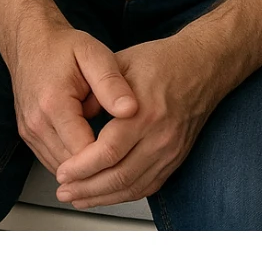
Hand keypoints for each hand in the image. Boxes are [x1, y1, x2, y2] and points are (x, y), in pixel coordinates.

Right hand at [9, 19, 138, 178]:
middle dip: (99, 167)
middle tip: (125, 156)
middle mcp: (36, 122)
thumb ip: (112, 83)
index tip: (130, 151)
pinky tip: (89, 149)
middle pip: (73, 167)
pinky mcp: (27, 135)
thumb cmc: (63, 47)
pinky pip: (52, 161)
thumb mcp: (94, 54)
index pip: (85, 153)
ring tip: (108, 153)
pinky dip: (72, 162)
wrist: (30, 41)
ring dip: (85, 168)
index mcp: (54, 103)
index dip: (110, 158)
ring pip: (62, 169)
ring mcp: (29, 131)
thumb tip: (131, 109)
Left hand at [53, 30, 222, 209]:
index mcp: (143, 113)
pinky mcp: (175, 159)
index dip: (83, 167)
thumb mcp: (120, 64)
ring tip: (78, 198)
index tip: (63, 171)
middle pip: (119, 176)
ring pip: (133, 187)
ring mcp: (170, 152)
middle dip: (87, 188)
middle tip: (64, 191)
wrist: (199, 68)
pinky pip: (148, 187)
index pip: (109, 151)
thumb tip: (72, 119)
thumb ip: (95, 92)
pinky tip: (106, 196)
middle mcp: (159, 138)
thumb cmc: (159, 62)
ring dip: (103, 197)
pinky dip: (124, 195)